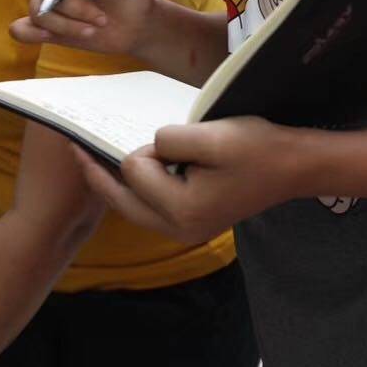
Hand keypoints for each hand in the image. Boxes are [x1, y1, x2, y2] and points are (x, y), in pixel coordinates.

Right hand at [9, 0, 157, 56]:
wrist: (137, 26)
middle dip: (74, 8)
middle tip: (102, 19)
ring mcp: (53, 4)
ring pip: (39, 12)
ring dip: (65, 26)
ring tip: (92, 31)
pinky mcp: (51, 26)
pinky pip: (26, 29)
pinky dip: (28, 34)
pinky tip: (45, 37)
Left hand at [71, 117, 311, 243]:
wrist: (294, 167)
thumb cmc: (256, 149)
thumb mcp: (211, 136)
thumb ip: (169, 140)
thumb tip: (149, 148)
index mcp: (181, 210)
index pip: (133, 171)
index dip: (143, 148)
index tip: (164, 137)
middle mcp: (178, 229)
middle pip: (120, 200)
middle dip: (96, 173)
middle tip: (71, 147)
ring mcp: (185, 230)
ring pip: (131, 206)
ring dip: (115, 182)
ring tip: (93, 156)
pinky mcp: (191, 222)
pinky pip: (149, 206)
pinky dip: (135, 188)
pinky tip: (132, 168)